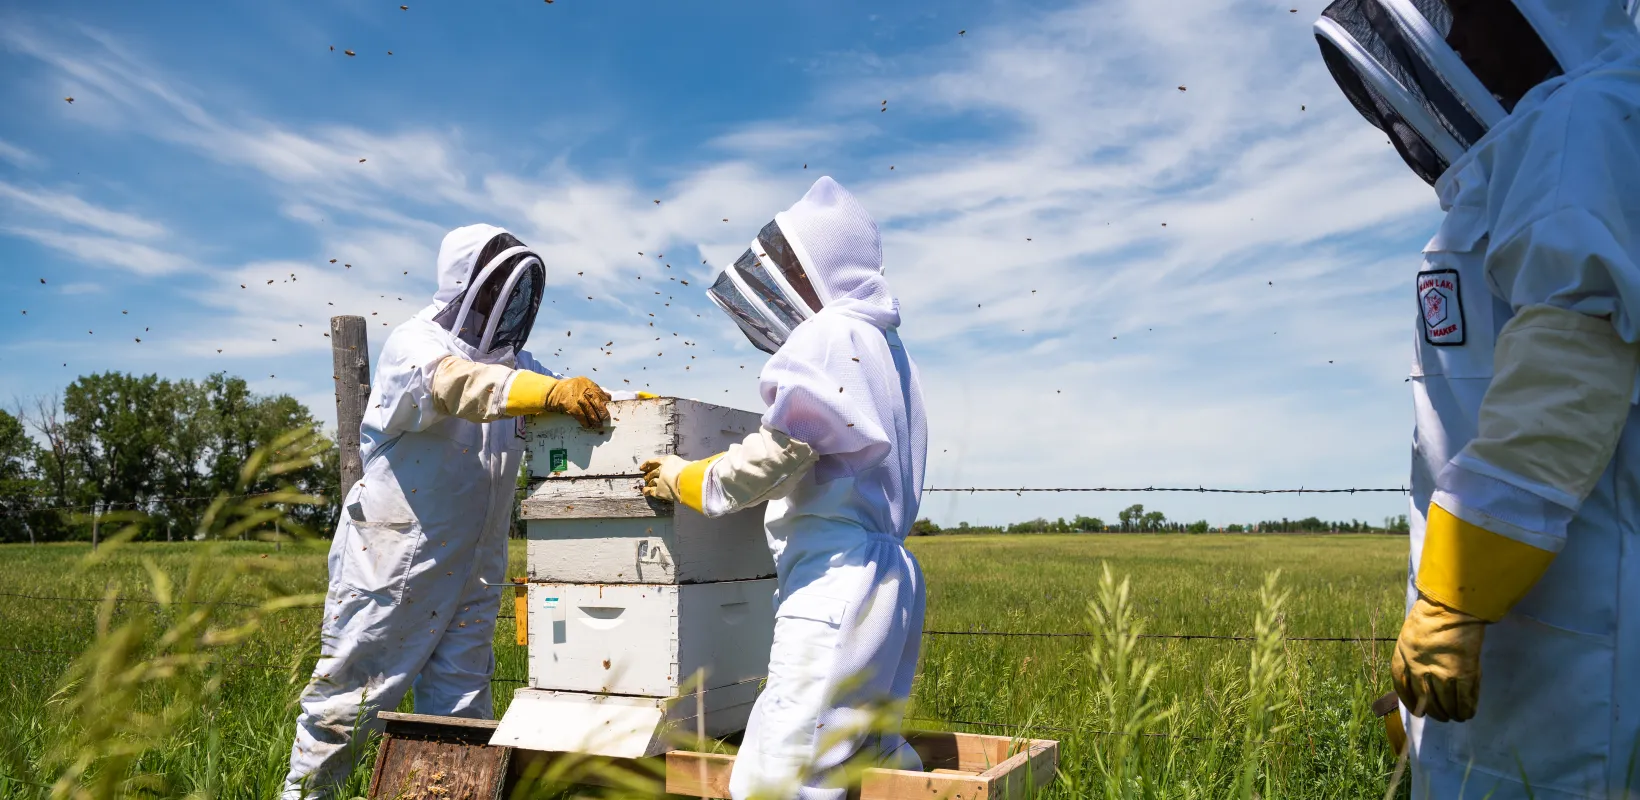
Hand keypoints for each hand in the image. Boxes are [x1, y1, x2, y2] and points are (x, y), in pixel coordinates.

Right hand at [545, 376, 611, 429]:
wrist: (551, 392)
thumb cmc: (568, 390)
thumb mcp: (582, 385)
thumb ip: (594, 391)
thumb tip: (609, 397)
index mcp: (587, 383)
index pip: (600, 393)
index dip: (605, 402)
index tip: (609, 409)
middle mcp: (583, 389)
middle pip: (597, 401)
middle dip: (602, 412)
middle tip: (606, 420)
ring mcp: (577, 397)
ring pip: (590, 410)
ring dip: (595, 419)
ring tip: (598, 425)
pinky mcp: (570, 405)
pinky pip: (581, 415)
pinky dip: (585, 421)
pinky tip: (588, 426)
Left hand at [640, 455, 688, 502]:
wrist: (687, 479)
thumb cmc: (690, 470)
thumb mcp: (688, 464)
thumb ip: (685, 465)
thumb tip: (691, 465)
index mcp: (667, 461)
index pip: (655, 461)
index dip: (647, 464)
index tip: (642, 466)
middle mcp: (661, 470)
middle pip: (652, 472)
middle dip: (649, 474)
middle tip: (645, 477)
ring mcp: (659, 481)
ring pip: (652, 481)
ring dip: (649, 482)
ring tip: (647, 483)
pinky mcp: (659, 490)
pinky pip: (651, 491)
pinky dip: (647, 491)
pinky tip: (645, 491)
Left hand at [1392, 594, 1486, 721]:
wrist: (1451, 606)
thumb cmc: (1430, 614)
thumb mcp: (1409, 633)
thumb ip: (1411, 653)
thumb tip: (1420, 674)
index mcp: (1402, 656)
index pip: (1401, 685)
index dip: (1409, 701)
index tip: (1418, 711)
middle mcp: (1418, 668)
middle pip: (1425, 699)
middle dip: (1434, 711)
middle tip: (1442, 716)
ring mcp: (1441, 672)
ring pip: (1445, 702)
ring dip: (1451, 712)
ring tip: (1456, 717)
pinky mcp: (1463, 672)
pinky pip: (1464, 697)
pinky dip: (1467, 707)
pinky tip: (1468, 712)